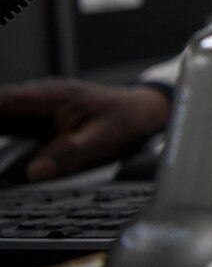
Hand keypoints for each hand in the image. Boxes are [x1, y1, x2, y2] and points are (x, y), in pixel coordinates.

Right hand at [0, 79, 169, 181]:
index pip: (6, 99)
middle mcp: (42, 95)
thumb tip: (35, 171)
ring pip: (6, 114)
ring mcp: (40, 104)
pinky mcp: (41, 116)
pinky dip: (7, 132)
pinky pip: (15, 122)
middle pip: (2, 107)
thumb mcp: (101, 138)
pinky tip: (7, 152)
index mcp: (53, 95)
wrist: (142, 110)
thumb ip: (67, 153)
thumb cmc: (125, 118)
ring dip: (2, 129)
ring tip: (5, 160)